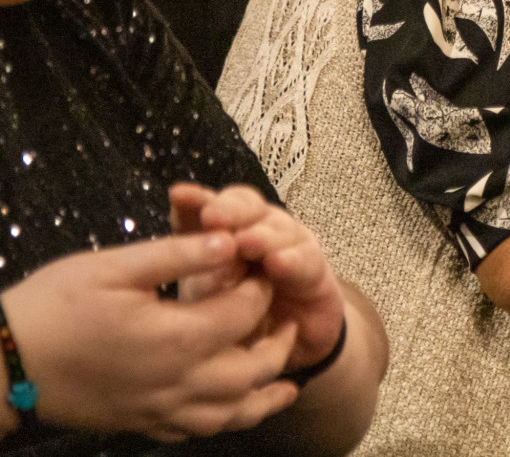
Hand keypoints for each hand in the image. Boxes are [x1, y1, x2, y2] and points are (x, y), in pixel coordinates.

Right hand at [2, 234, 297, 441]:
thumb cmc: (53, 307)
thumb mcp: (115, 267)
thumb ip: (178, 253)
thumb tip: (230, 237)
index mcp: (179, 338)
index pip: (246, 311)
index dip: (262, 283)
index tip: (263, 263)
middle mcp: (179, 382)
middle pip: (254, 369)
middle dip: (278, 342)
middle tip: (286, 317)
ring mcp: (160, 410)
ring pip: (232, 412)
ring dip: (266, 395)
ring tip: (288, 379)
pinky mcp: (140, 425)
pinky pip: (199, 431)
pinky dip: (228, 420)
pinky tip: (234, 407)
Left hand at [169, 184, 344, 371]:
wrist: (289, 342)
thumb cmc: (240, 315)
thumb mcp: (207, 295)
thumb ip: (194, 269)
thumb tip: (165, 252)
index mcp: (230, 231)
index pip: (213, 205)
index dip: (197, 199)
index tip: (178, 195)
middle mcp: (261, 229)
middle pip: (248, 206)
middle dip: (230, 210)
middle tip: (212, 217)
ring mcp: (291, 245)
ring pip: (278, 228)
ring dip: (260, 234)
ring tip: (243, 242)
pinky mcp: (316, 268)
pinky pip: (305, 260)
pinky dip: (291, 260)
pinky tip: (277, 263)